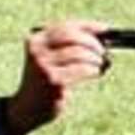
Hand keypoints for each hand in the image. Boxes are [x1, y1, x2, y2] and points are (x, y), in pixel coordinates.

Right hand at [9, 20, 106, 134]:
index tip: (106, 29)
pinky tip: (96, 73)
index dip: (89, 26)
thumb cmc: (46, 80)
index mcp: (36, 40)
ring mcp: (44, 65)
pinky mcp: (53, 80)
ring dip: (95, 58)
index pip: (66, 26)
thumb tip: (102, 36)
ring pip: (79, 53)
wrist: (27, 107)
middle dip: (92, 42)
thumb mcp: (51, 58)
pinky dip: (94, 69)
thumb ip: (69, 45)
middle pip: (73, 37)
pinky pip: (82, 69)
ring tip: (100, 64)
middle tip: (103, 51)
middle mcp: (37, 50)